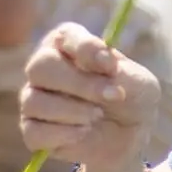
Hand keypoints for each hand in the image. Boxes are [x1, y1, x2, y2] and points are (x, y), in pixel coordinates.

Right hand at [19, 24, 161, 170]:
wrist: (130, 134)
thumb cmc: (132, 97)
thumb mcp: (139, 83)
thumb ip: (122, 73)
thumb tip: (104, 68)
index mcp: (70, 42)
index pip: (65, 36)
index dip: (87, 50)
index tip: (112, 67)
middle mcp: (44, 66)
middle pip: (40, 67)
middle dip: (80, 84)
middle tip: (112, 96)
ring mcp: (33, 97)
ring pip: (34, 101)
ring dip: (74, 111)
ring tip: (98, 116)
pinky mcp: (32, 129)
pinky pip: (32, 132)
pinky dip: (62, 135)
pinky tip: (83, 132)